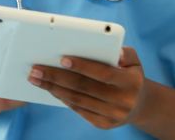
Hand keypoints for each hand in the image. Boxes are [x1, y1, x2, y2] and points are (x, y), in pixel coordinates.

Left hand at [28, 46, 147, 129]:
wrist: (139, 104)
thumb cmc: (129, 74)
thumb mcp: (133, 60)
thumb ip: (124, 52)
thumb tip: (112, 50)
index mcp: (131, 82)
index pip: (103, 74)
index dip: (82, 66)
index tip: (61, 58)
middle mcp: (123, 101)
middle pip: (84, 88)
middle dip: (56, 77)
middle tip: (35, 68)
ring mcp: (112, 115)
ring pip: (77, 100)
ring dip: (53, 88)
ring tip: (36, 78)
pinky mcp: (102, 124)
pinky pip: (78, 110)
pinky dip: (62, 98)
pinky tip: (50, 88)